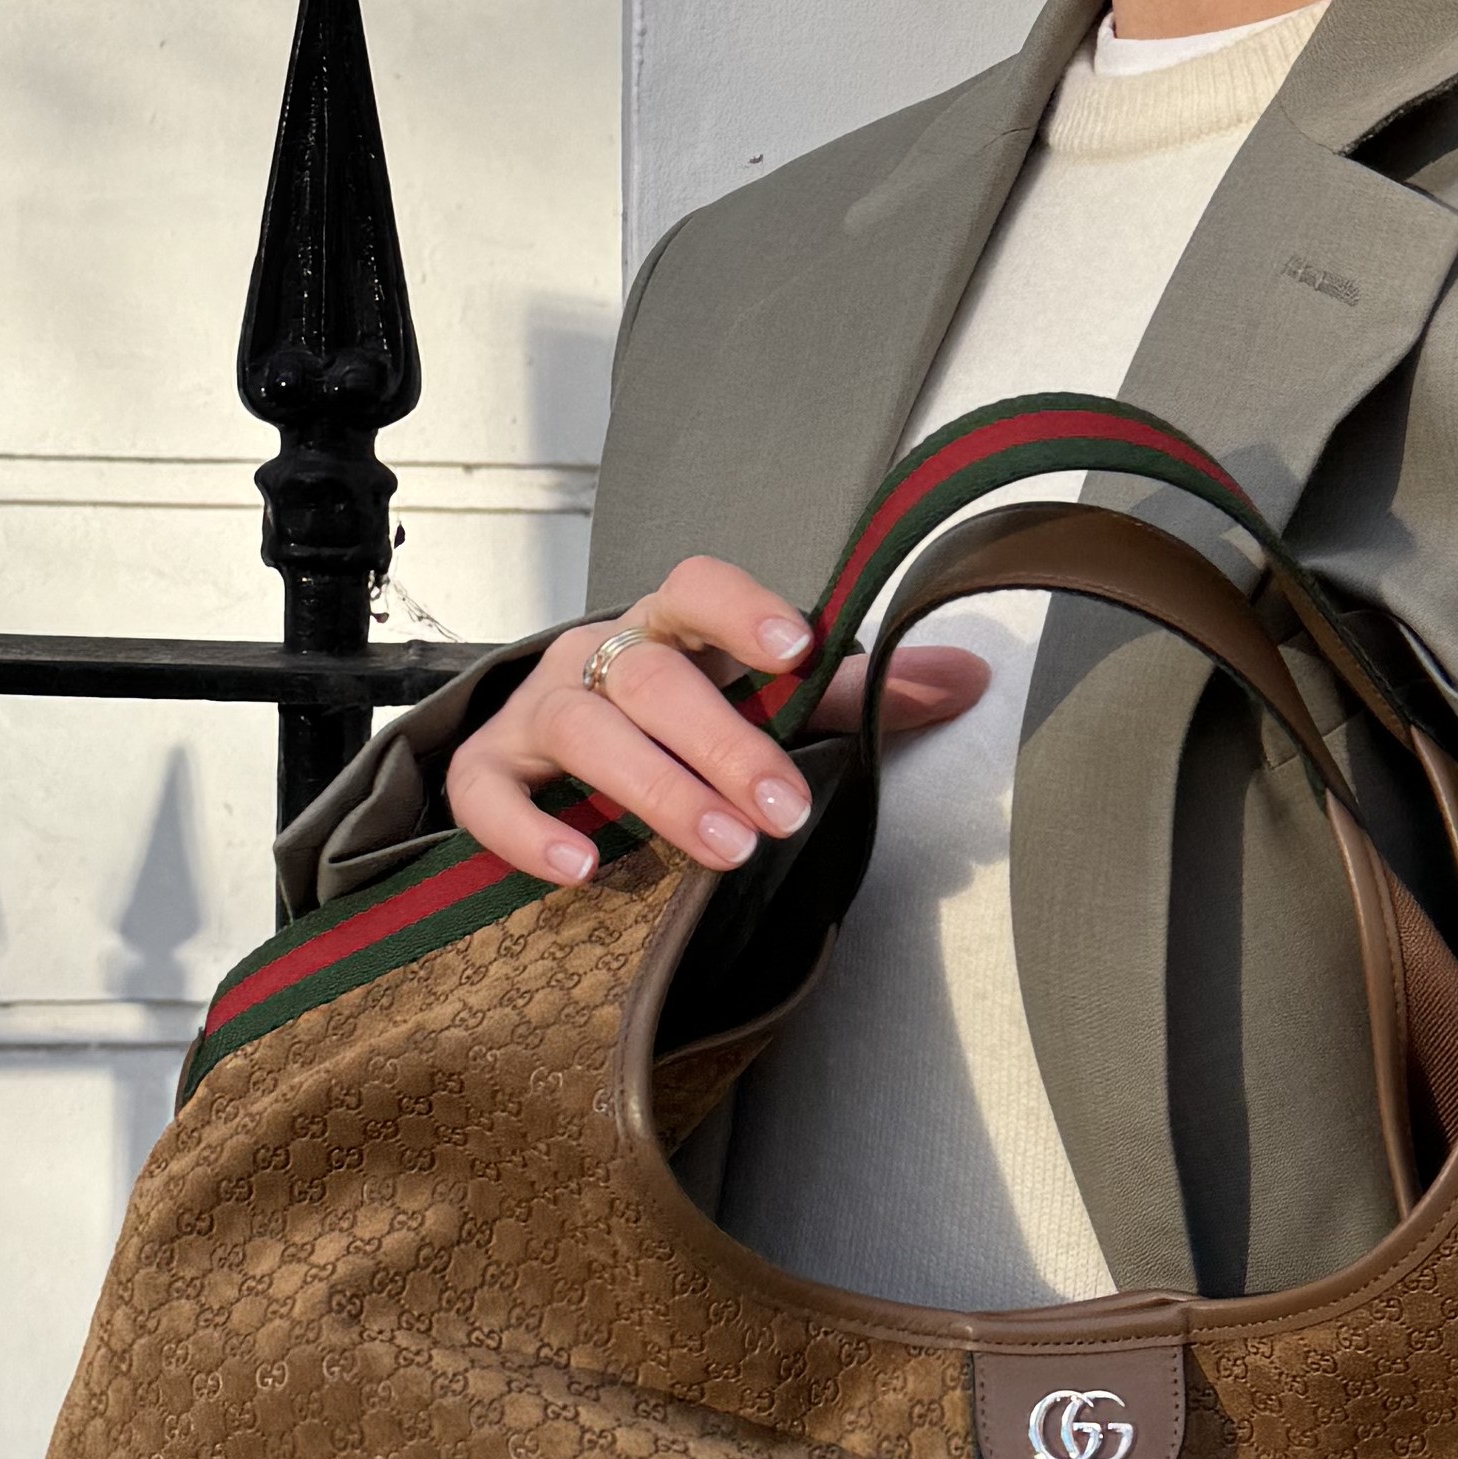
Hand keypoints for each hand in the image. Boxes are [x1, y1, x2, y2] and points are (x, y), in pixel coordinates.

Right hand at [444, 559, 987, 887]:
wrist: (550, 759)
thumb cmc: (676, 721)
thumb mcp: (761, 703)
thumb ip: (854, 697)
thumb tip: (970, 679)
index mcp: (668, 627)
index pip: (694, 587)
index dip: (740, 610)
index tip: (795, 649)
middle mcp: (595, 656)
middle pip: (651, 675)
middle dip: (722, 743)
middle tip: (784, 811)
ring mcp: (535, 713)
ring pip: (584, 730)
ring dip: (655, 789)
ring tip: (722, 850)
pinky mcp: (488, 773)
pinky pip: (487, 794)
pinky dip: (528, 832)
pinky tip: (583, 871)